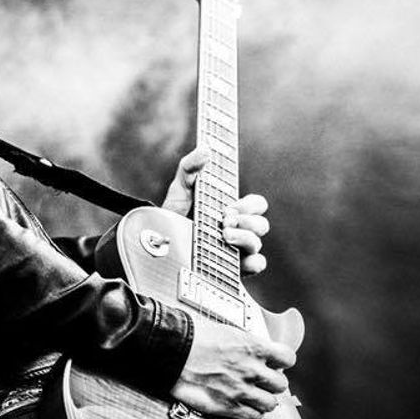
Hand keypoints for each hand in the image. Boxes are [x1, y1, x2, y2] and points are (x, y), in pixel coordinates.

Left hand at [161, 146, 270, 275]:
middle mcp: (238, 230)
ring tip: (223, 235)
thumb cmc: (173, 215)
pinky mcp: (232, 269)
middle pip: (261, 224)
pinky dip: (253, 262)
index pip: (257, 204)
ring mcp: (236, 250)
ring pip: (257, 244)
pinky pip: (257, 266)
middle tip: (224, 221)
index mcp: (232, 211)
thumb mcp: (179, 188)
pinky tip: (239, 258)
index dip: (249, 204)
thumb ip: (190, 166)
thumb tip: (205, 149)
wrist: (158, 245)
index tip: (229, 206)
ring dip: (245, 238)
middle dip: (247, 221)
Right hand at [171, 314, 295, 418]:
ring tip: (253, 395)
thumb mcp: (226, 331)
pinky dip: (252, 413)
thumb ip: (245, 344)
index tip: (275, 363)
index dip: (281, 361)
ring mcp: (242, 389)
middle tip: (262, 380)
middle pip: (281, 384)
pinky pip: (255, 417)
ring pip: (271, 403)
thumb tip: (253, 350)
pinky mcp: (230, 406)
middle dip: (272, 382)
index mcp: (252, 346)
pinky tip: (244, 406)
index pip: (287, 358)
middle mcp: (251, 369)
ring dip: (263, 400)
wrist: (172, 352)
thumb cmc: (192, 338)